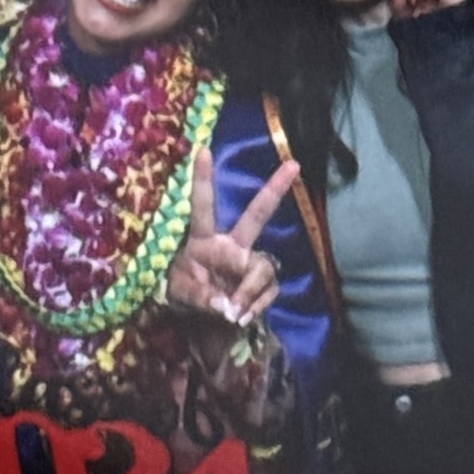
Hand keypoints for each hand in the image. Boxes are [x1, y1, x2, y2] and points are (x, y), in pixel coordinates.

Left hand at [165, 148, 301, 327]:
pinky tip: (241, 318)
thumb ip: (201, 298)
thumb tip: (226, 306)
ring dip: (250, 292)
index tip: (202, 150)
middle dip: (274, 190)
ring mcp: (248, 262)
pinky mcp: (262, 282)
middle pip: (256, 215)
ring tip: (234, 314)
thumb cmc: (183, 295)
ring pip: (263, 268)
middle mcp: (231, 245)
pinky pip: (268, 291)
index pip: (202, 207)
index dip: (202, 180)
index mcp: (203, 240)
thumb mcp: (180, 295)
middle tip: (293, 164)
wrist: (201, 322)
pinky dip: (255, 307)